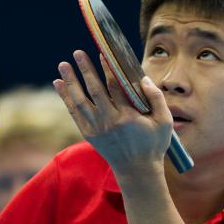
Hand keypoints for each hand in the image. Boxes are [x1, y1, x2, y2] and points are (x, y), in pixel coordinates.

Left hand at [53, 50, 171, 176]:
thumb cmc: (153, 145)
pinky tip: (59, 83)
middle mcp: (110, 122)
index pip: (116, 86)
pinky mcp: (89, 134)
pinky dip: (66, 98)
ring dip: (71, 82)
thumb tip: (143, 78)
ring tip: (63, 65)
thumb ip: (156, 98)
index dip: (108, 68)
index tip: (103, 52)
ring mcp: (97, 129)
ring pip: (80, 101)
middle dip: (86, 70)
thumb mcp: (164, 122)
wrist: (137, 171)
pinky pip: (74, 112)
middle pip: (95, 90)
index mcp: (129, 117)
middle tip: (78, 52)